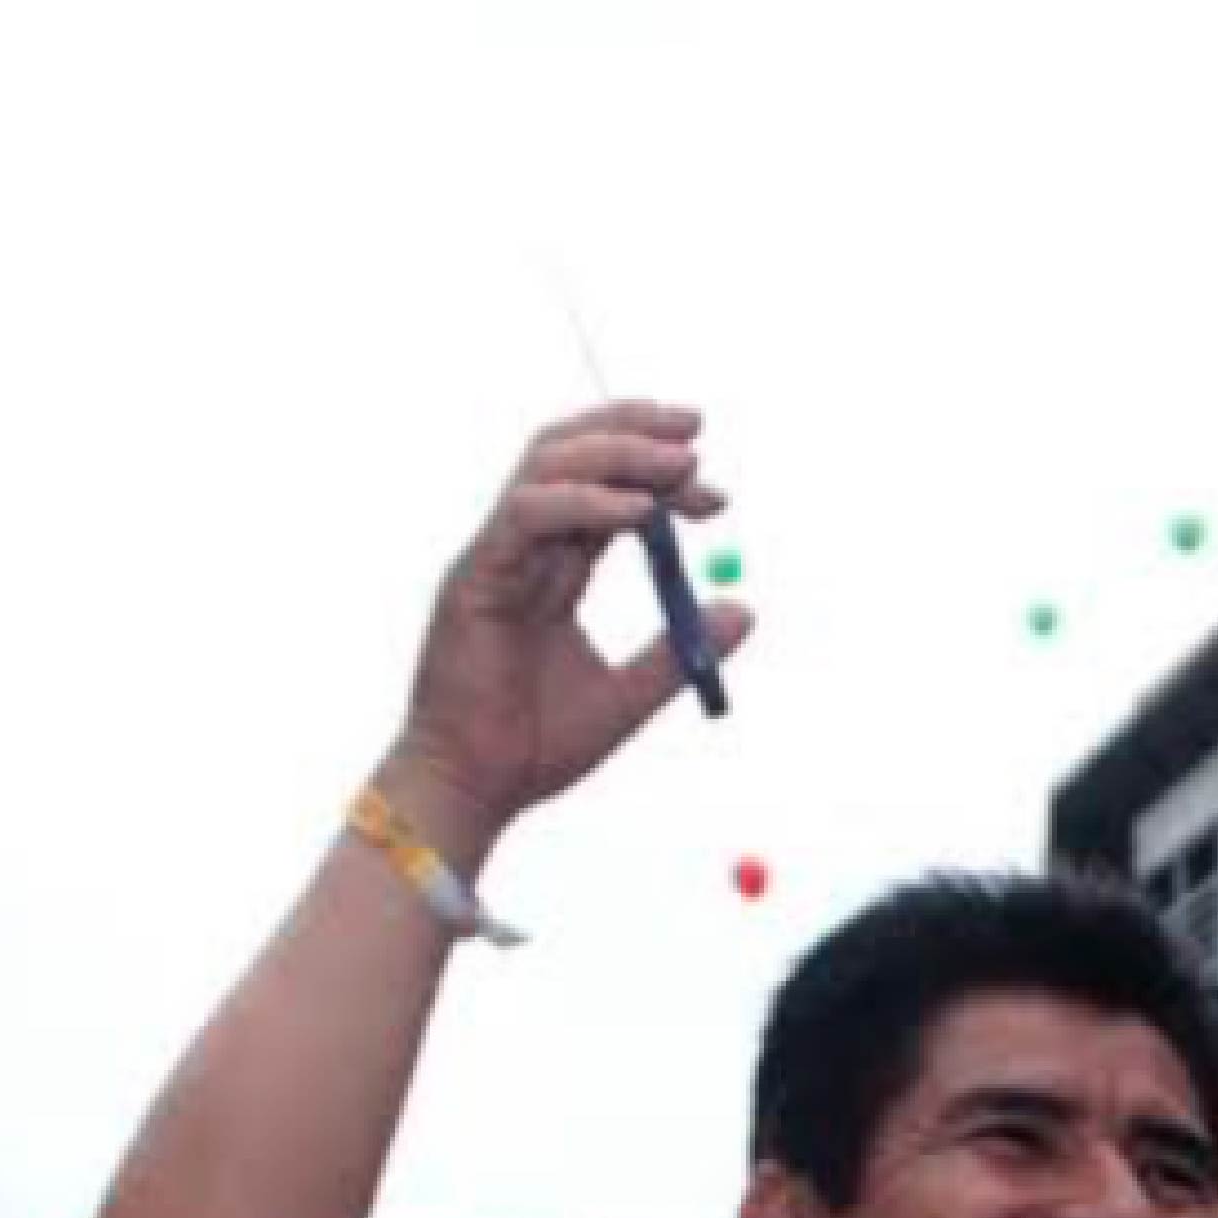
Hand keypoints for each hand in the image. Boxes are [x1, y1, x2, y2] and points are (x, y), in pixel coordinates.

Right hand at [376, 402, 753, 853]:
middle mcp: (520, 551)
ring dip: (618, 453)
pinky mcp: (473, 577)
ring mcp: (493, 557)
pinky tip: (640, 512)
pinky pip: (527, 514)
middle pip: (568, 456)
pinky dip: (584, 502)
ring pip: (546, 467)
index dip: (659, 480)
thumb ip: (679, 649)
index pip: (604, 493)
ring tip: (681, 462)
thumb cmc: (535, 746)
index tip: (717, 495)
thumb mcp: (629, 695)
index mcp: (552, 570)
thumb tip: (743, 609)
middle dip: (633, 431)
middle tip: (697, 430)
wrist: (475, 788)